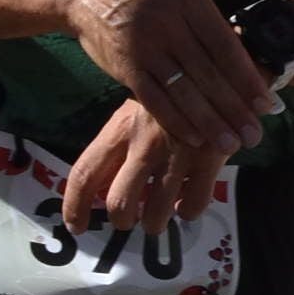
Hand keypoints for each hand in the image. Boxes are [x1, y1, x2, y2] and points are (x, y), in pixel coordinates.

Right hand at [56, 0, 277, 153]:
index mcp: (190, 1)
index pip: (226, 46)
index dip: (247, 77)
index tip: (268, 103)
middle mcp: (169, 25)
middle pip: (208, 74)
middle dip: (234, 108)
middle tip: (256, 135)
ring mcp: (145, 48)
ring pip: (183, 91)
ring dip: (209, 121)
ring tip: (231, 144)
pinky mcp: (124, 67)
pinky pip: (153, 99)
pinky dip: (174, 120)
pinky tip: (194, 139)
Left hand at [63, 96, 231, 235]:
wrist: (219, 68)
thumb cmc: (172, 90)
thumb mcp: (136, 109)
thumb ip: (119, 145)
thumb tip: (102, 185)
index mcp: (120, 128)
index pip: (85, 173)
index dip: (74, 207)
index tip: (76, 226)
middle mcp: (144, 144)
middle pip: (119, 202)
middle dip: (122, 220)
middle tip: (129, 220)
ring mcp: (177, 153)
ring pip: (156, 213)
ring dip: (155, 222)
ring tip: (159, 217)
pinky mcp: (209, 159)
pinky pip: (193, 204)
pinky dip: (187, 210)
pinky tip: (187, 202)